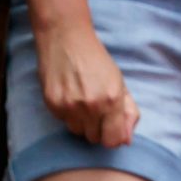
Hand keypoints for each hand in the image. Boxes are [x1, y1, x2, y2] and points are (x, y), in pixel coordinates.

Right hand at [39, 22, 139, 148]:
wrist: (66, 40)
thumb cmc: (97, 61)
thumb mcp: (120, 82)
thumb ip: (127, 112)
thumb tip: (127, 140)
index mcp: (112, 99)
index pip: (113, 140)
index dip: (114, 137)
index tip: (112, 128)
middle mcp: (91, 106)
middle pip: (95, 138)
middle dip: (99, 129)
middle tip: (98, 110)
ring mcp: (69, 107)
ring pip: (78, 132)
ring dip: (83, 123)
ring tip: (83, 101)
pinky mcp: (52, 105)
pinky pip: (63, 122)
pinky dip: (68, 114)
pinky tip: (70, 96)